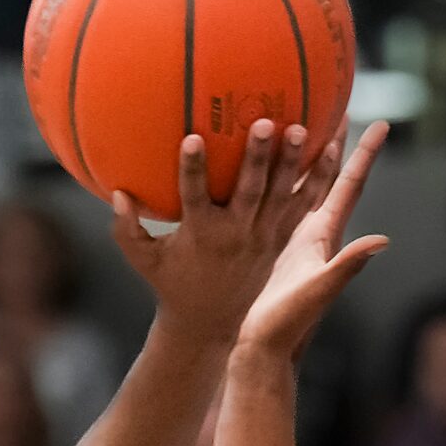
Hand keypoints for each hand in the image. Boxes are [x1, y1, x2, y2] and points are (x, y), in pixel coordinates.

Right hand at [111, 122, 317, 345]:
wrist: (210, 322)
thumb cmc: (171, 283)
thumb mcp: (145, 262)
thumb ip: (127, 231)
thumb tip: (116, 194)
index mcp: (202, 235)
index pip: (195, 197)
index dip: (192, 170)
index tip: (191, 139)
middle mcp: (236, 235)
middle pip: (250, 192)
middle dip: (258, 159)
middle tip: (264, 123)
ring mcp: (262, 238)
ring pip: (281, 196)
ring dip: (291, 163)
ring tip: (300, 128)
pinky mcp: (278, 239)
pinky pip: (300, 206)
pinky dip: (315, 179)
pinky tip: (330, 147)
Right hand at [236, 121, 389, 359]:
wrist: (264, 351)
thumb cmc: (289, 325)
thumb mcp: (318, 291)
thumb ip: (348, 265)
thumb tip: (382, 241)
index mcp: (326, 236)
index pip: (350, 187)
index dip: (365, 155)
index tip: (382, 122)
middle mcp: (314, 234)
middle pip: (330, 178)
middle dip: (337, 143)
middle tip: (341, 106)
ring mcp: (292, 240)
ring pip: (302, 186)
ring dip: (306, 155)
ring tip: (304, 121)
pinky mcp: (269, 248)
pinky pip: (273, 202)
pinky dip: (273, 180)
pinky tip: (260, 167)